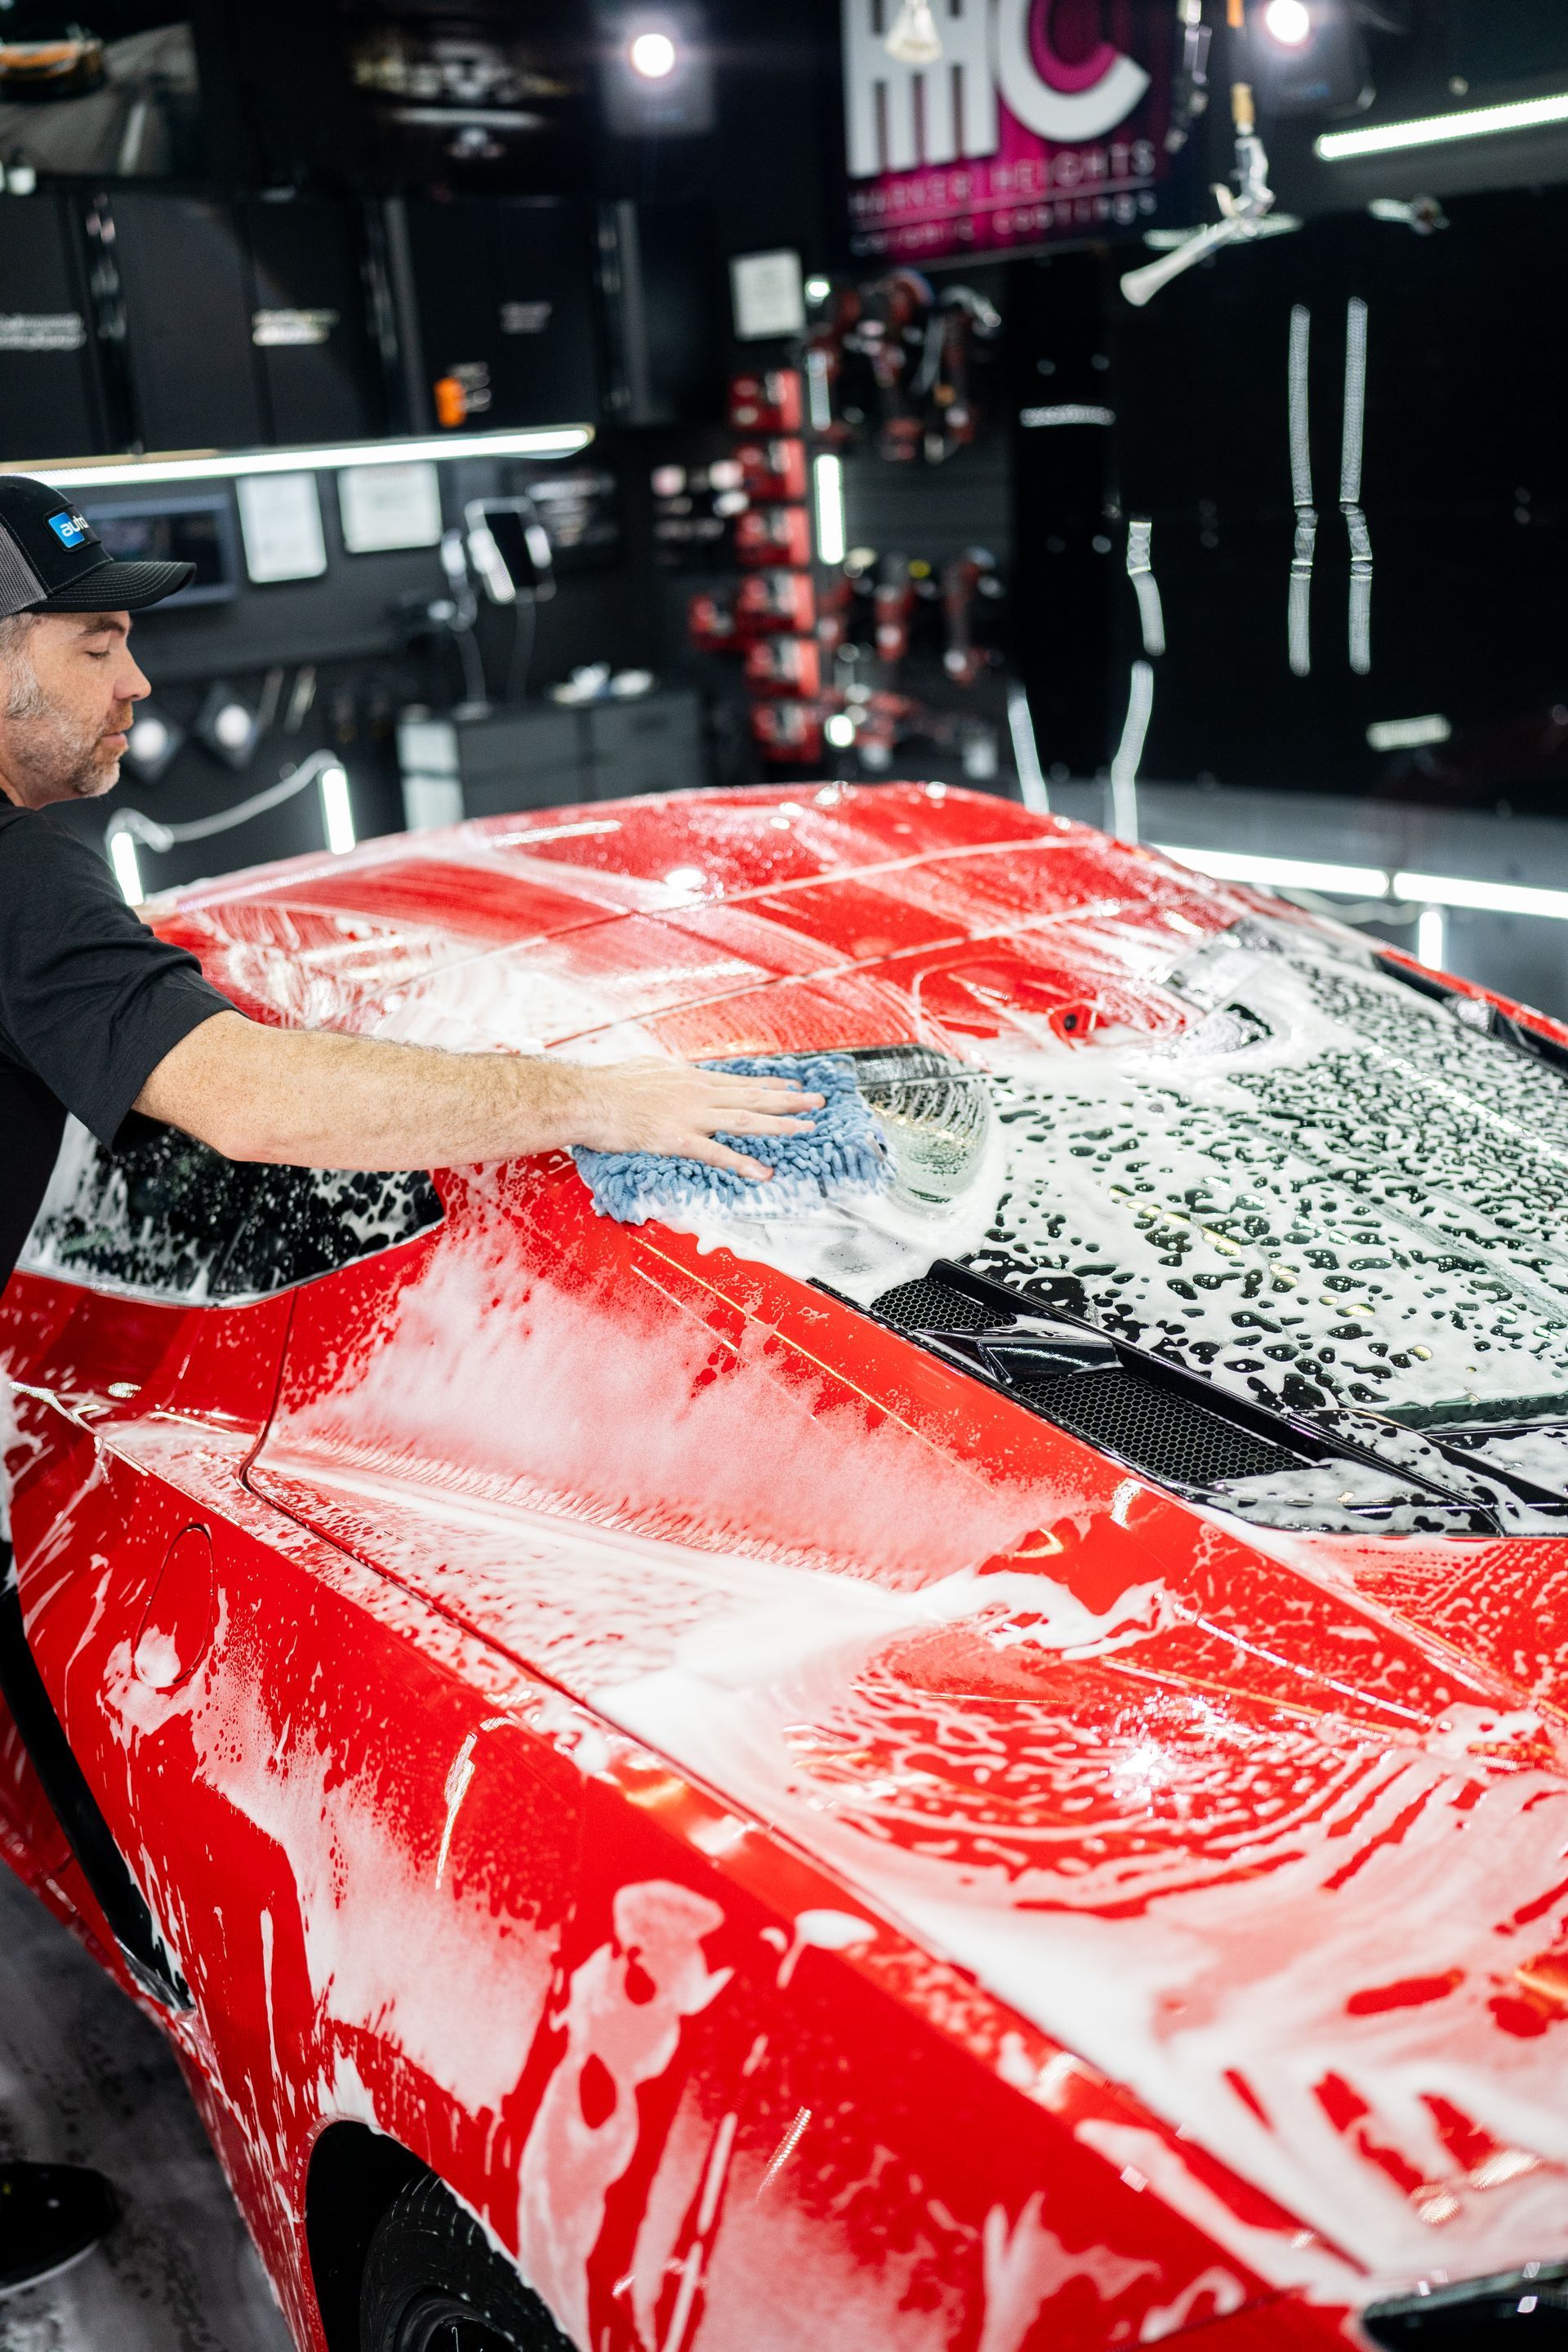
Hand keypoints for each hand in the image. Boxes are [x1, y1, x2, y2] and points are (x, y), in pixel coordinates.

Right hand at [566, 1061, 823, 1180]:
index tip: (793, 1088)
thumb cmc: (609, 1085)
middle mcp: (697, 1093)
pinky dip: (742, 1162)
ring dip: (779, 1125)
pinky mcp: (677, 1138)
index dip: (769, 1086)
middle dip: (789, 1101)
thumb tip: (674, 1073)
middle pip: (752, 1096)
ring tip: (806, 1129)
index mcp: (690, 1079)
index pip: (739, 1082)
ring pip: (745, 1119)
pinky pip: (716, 1152)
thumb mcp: (646, 1070)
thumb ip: (668, 1075)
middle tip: (818, 1103)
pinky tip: (763, 1171)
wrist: (587, 1097)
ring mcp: (690, 1115)